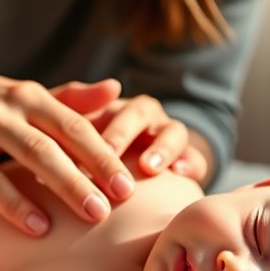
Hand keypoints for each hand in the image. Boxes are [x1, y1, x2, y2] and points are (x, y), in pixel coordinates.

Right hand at [0, 61, 135, 235]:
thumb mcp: (27, 96)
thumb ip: (72, 98)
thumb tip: (118, 90)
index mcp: (33, 96)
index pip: (77, 125)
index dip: (105, 153)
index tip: (130, 183)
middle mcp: (10, 106)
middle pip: (59, 141)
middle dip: (93, 171)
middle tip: (121, 202)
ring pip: (30, 157)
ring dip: (65, 187)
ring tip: (93, 216)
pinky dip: (14, 204)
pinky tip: (38, 226)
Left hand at [54, 89, 209, 183]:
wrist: (117, 182)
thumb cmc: (85, 156)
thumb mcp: (73, 136)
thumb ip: (74, 111)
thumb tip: (102, 89)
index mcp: (116, 110)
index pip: (119, 108)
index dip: (113, 126)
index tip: (102, 148)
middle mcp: (145, 120)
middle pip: (144, 114)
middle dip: (130, 133)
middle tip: (111, 155)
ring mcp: (167, 138)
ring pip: (174, 132)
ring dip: (163, 147)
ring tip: (149, 167)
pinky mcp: (188, 161)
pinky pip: (196, 159)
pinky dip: (191, 163)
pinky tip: (181, 174)